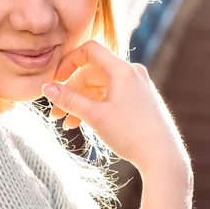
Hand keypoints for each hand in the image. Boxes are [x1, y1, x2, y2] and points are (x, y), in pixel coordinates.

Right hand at [41, 40, 189, 174]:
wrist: (164, 158)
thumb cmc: (131, 135)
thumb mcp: (95, 116)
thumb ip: (69, 99)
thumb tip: (46, 88)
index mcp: (122, 70)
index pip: (89, 50)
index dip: (68, 62)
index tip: (55, 80)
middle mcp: (132, 73)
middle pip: (91, 72)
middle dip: (70, 91)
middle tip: (55, 112)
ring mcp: (137, 87)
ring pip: (99, 87)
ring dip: (80, 102)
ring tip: (66, 124)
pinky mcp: (139, 100)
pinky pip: (110, 96)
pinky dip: (95, 107)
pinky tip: (82, 124)